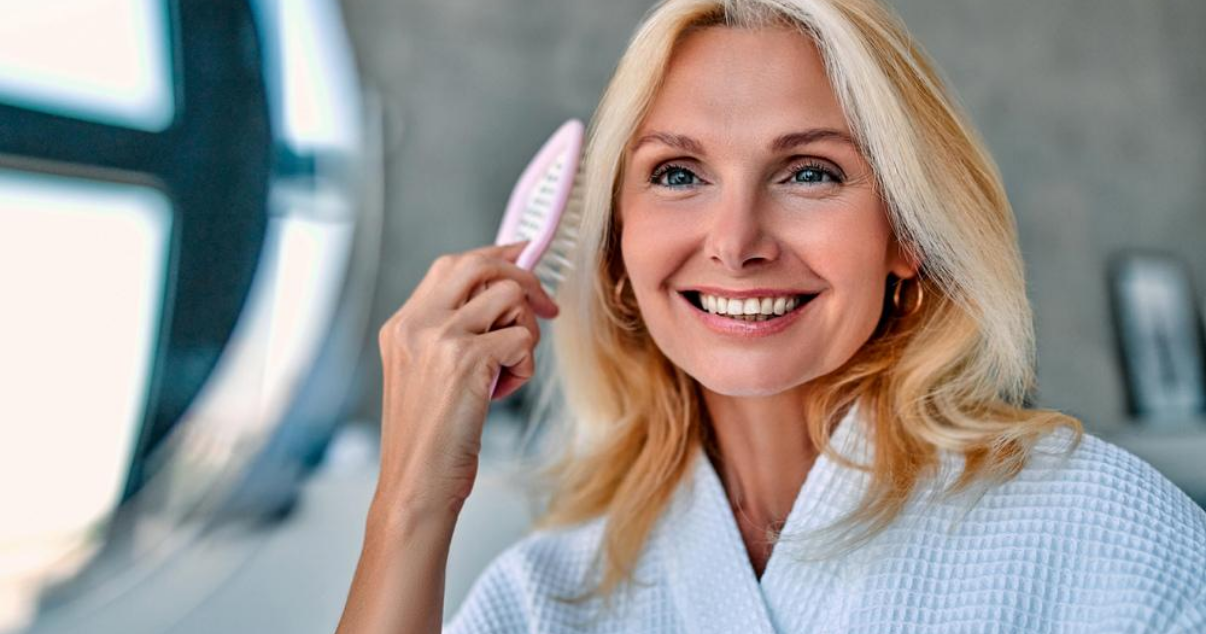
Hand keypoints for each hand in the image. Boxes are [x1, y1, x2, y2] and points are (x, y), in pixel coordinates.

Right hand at [372, 240, 558, 522]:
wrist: (415, 486)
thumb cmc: (431, 441)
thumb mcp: (428, 375)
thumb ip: (452, 334)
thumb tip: (504, 298)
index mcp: (402, 324)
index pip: (452, 264)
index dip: (495, 255)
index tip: (525, 255)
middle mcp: (415, 323)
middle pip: (479, 264)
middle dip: (523, 278)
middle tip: (546, 308)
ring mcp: (437, 338)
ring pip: (509, 297)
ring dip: (525, 332)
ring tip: (508, 370)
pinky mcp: (465, 360)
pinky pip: (521, 339)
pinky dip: (525, 366)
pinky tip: (503, 392)